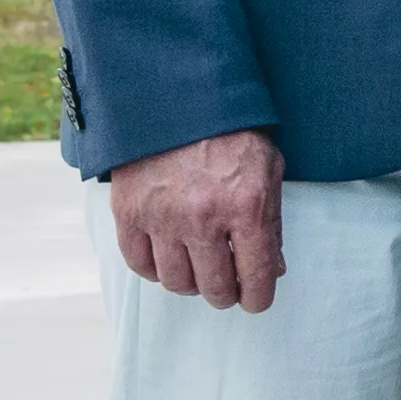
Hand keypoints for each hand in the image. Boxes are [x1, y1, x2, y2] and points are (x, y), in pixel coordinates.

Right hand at [107, 127, 287, 312]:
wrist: (174, 98)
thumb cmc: (229, 131)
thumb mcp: (268, 168)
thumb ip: (272, 220)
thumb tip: (271, 269)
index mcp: (246, 207)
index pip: (256, 276)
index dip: (258, 298)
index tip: (255, 301)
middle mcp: (203, 218)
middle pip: (214, 287)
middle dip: (226, 295)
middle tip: (227, 287)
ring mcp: (162, 218)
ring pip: (176, 281)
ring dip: (191, 283)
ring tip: (199, 270)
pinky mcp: (128, 212)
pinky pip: (139, 264)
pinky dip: (155, 270)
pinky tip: (168, 259)